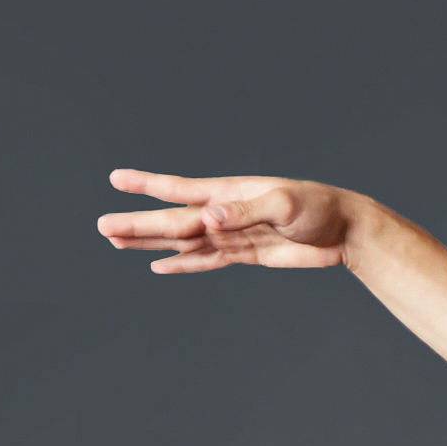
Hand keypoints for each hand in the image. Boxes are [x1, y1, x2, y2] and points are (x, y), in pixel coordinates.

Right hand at [99, 169, 357, 271]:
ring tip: (115, 243)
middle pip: (172, 221)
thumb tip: (210, 218)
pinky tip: (159, 266)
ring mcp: (231, 234)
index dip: (147, 185)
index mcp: (228, 193)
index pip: (180, 189)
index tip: (116, 179)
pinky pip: (206, 262)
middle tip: (101, 228)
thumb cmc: (317, 207)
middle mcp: (223, 212)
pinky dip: (184, 265)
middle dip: (137, 225)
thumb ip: (247, 210)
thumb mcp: (285, 204)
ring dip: (150, 243)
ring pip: (182, 241)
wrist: (344, 230)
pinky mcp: (244, 254)